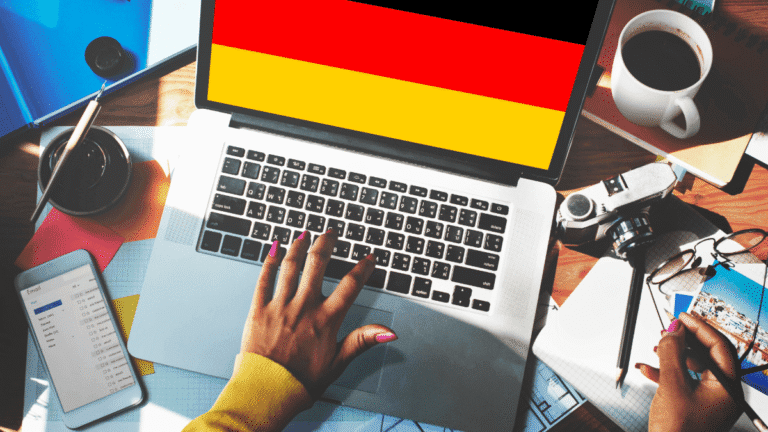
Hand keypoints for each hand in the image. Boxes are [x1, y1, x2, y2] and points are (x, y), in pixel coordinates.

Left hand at [240, 229, 396, 397]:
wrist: (266, 393)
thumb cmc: (301, 382)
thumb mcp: (338, 363)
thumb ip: (363, 341)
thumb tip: (389, 332)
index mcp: (326, 320)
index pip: (350, 285)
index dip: (362, 268)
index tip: (368, 258)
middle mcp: (304, 308)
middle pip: (318, 265)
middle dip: (326, 244)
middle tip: (331, 232)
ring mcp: (280, 307)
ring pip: (290, 267)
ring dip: (298, 247)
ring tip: (304, 234)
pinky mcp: (258, 310)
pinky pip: (263, 280)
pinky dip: (268, 262)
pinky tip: (273, 250)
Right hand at [637, 312, 741, 431]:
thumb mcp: (672, 385)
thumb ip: (672, 352)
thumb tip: (674, 330)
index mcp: (727, 387)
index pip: (719, 346)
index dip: (700, 327)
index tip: (682, 316)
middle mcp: (722, 393)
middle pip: (706, 355)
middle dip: (684, 341)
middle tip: (668, 329)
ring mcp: (709, 401)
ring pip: (693, 367)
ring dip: (672, 356)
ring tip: (656, 348)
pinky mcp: (694, 407)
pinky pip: (683, 382)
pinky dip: (666, 373)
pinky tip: (648, 369)